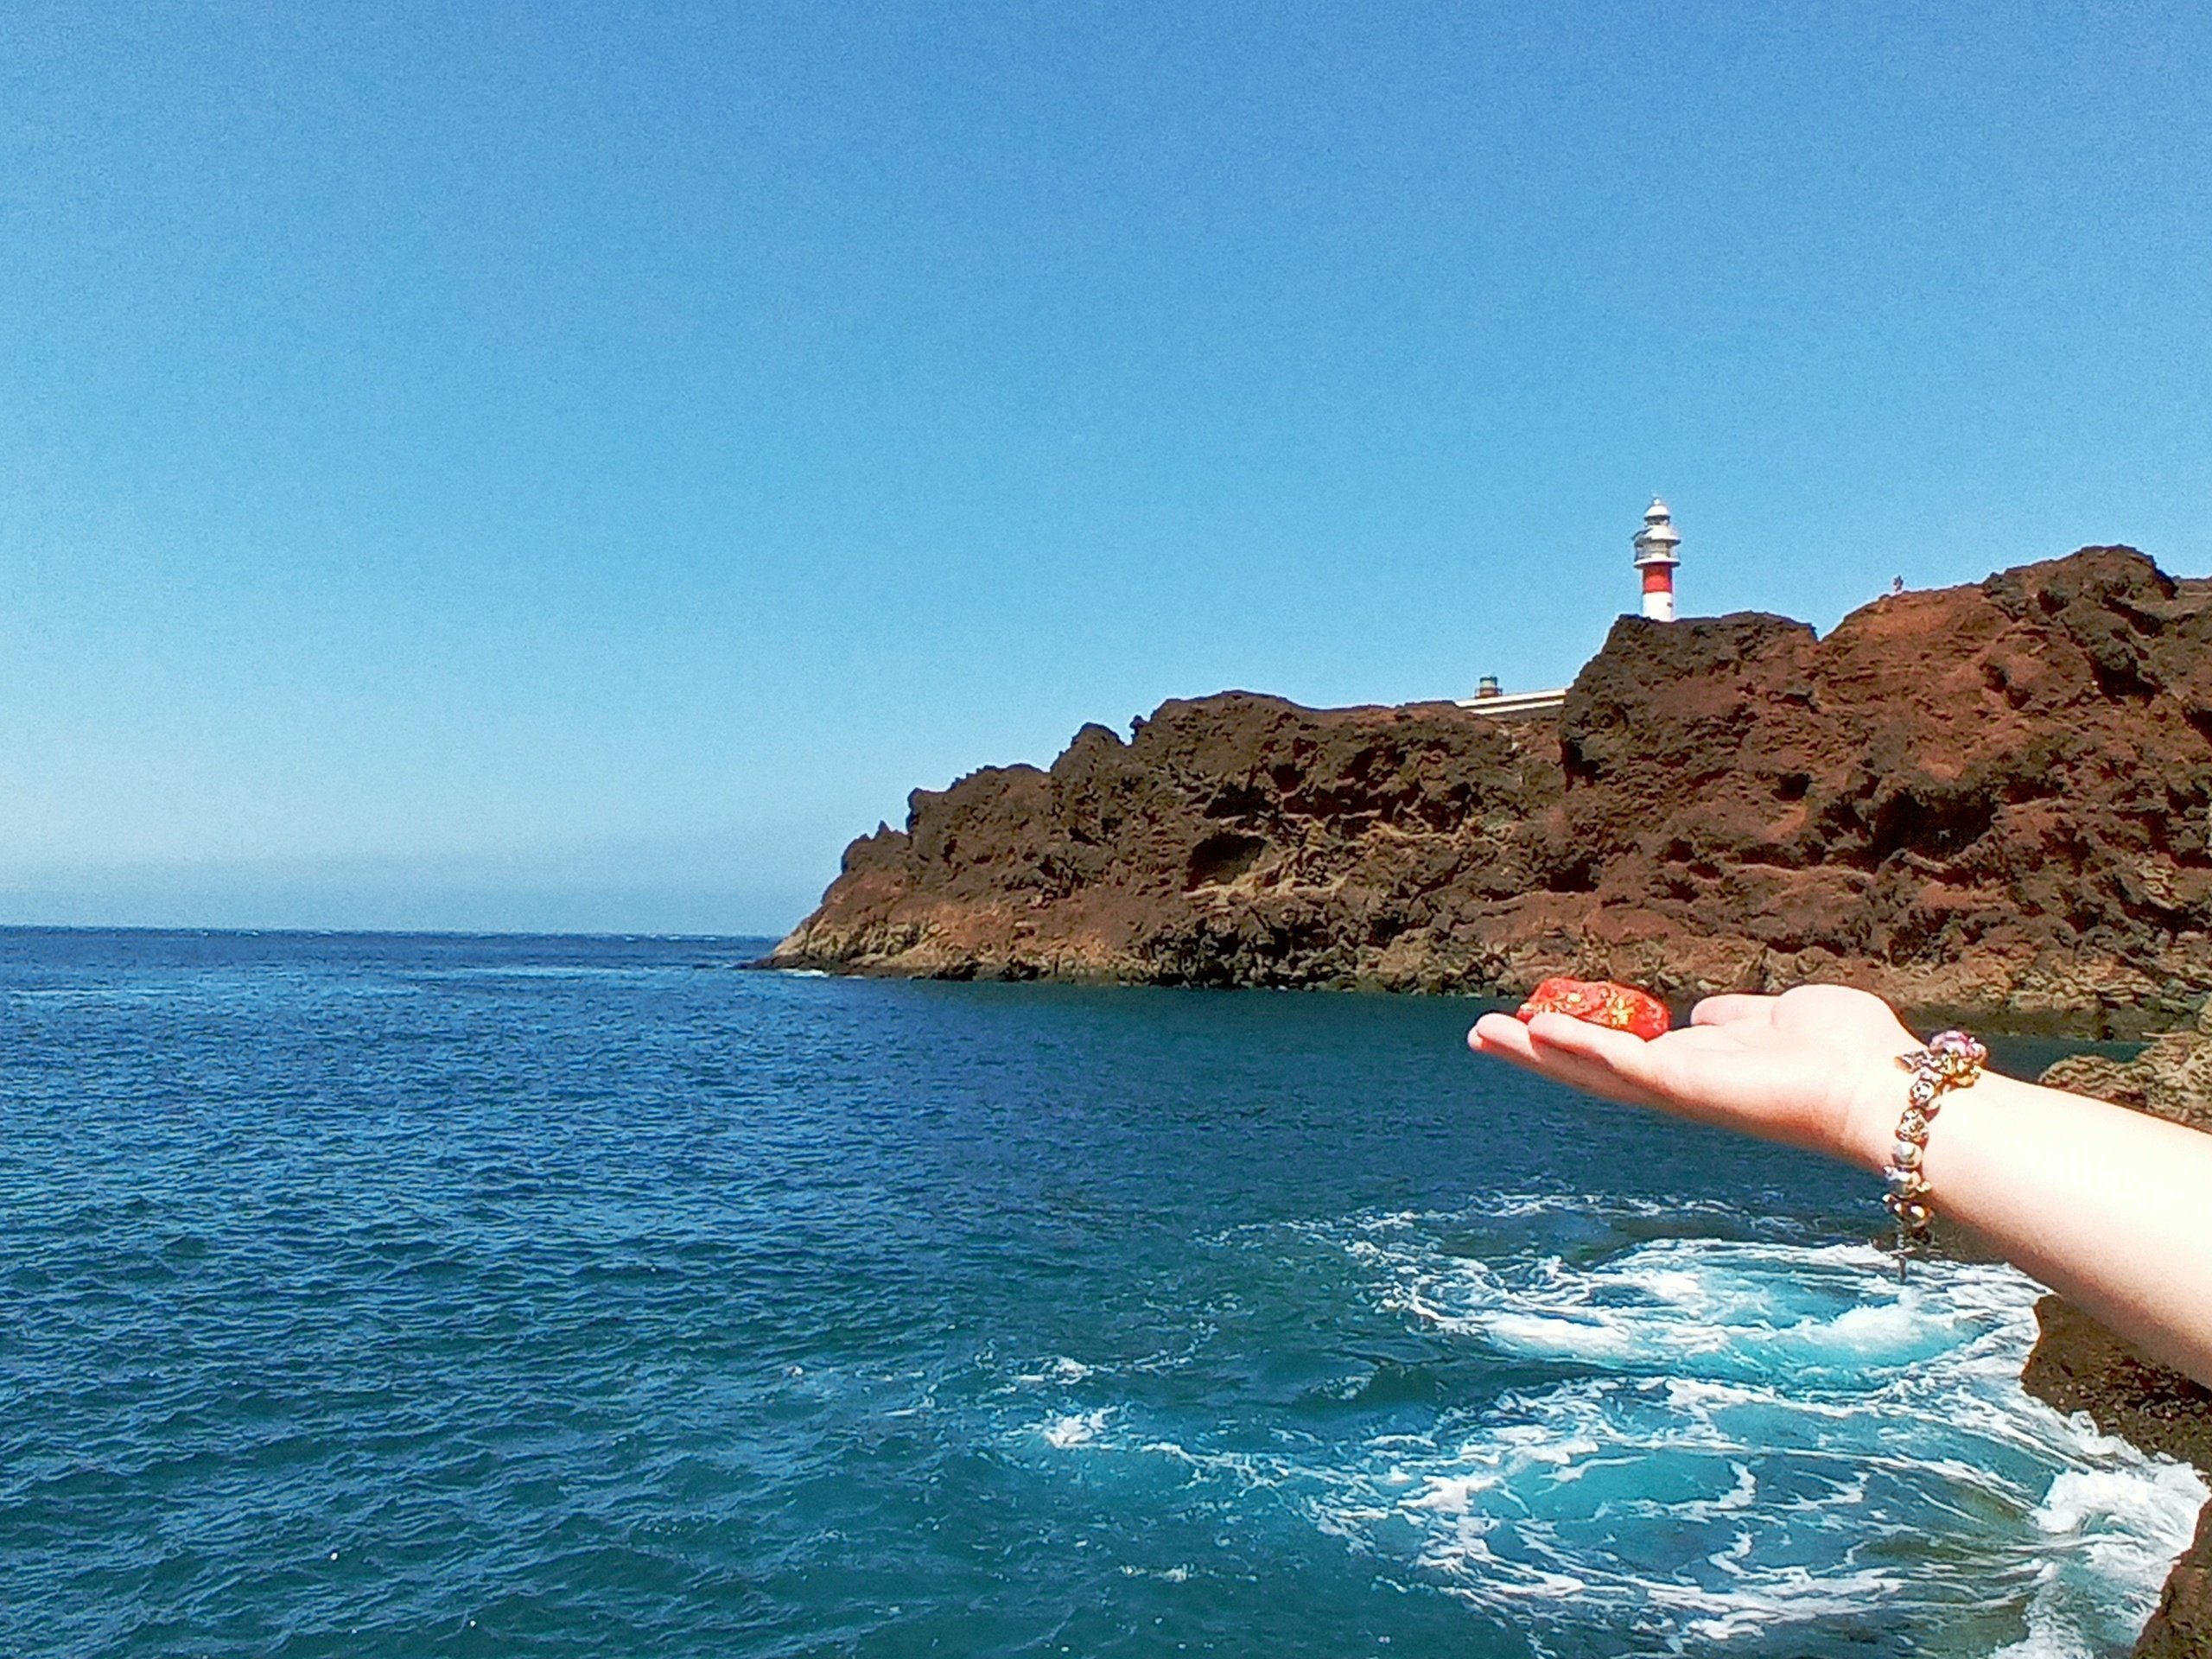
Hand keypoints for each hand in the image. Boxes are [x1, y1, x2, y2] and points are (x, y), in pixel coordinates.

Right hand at [1468, 985, 1923, 1170]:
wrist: (1881, 1089)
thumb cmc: (1849, 1053)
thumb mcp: (1778, 1014)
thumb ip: (1736, 1016)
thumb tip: (1704, 1013)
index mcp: (1702, 1067)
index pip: (1625, 1053)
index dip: (1578, 1038)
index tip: (1536, 1021)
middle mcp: (1681, 1086)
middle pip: (1590, 1068)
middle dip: (1535, 1053)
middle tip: (1483, 1034)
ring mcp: (1679, 1090)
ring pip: (1590, 1070)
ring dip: (1535, 1052)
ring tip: (1484, 1033)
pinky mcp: (1684, 1086)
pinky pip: (1620, 1063)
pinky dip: (1577, 1046)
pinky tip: (1536, 1029)